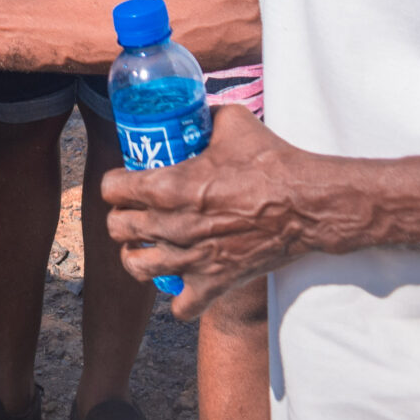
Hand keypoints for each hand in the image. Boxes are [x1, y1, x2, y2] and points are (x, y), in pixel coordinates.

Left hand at [103, 105, 320, 317]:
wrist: (307, 203)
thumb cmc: (271, 161)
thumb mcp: (231, 122)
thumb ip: (204, 117)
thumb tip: (194, 112)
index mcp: (168, 186)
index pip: (112, 189)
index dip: (115, 183)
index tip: (125, 181)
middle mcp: (172, 225)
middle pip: (118, 228)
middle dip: (122, 216)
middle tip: (135, 211)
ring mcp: (191, 259)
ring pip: (137, 267)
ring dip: (137, 254)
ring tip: (147, 246)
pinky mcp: (215, 284)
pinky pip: (181, 307)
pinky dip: (179, 299)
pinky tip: (183, 282)